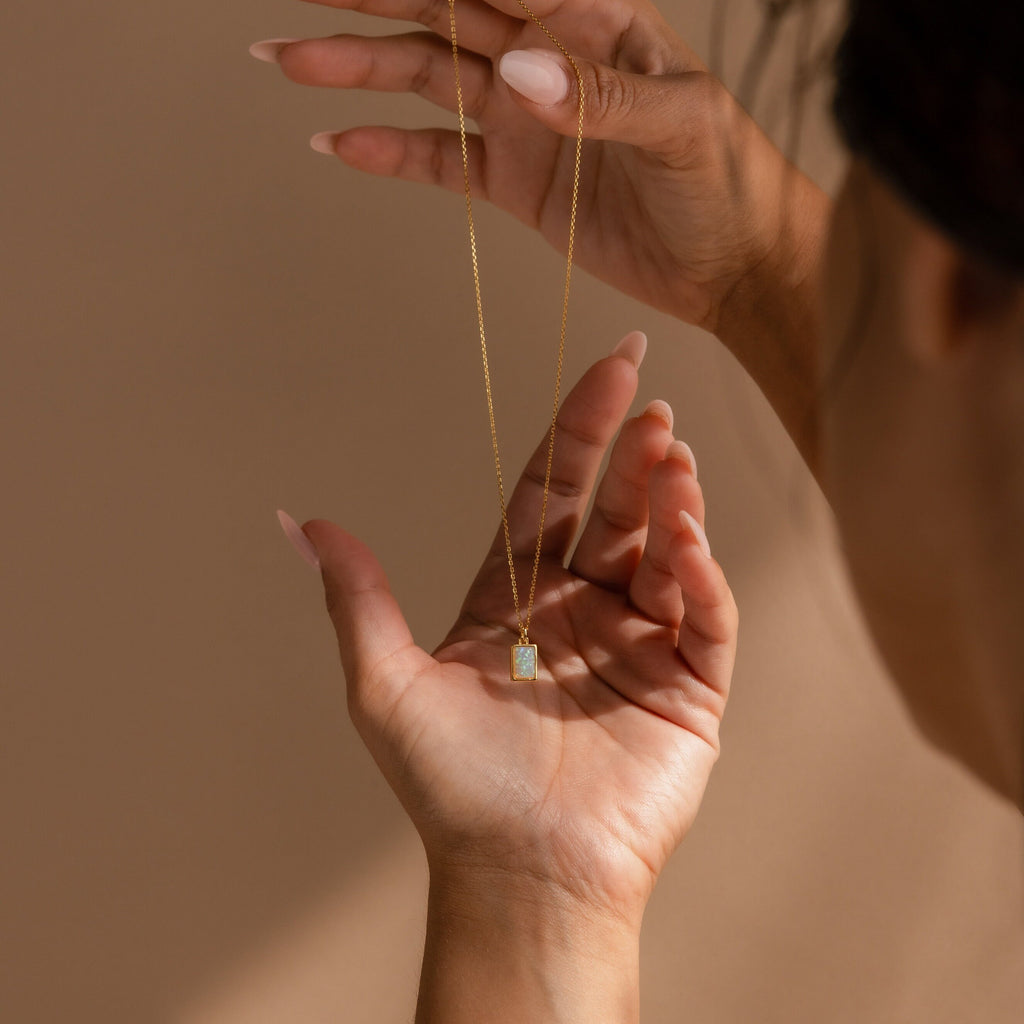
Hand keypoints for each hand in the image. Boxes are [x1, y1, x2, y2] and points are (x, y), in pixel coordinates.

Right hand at [251, 0, 822, 335]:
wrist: (731, 266)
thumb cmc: (729, 183)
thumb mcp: (684, 125)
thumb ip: (602, 96)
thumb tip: (519, 72)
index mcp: (595, 18)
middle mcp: (549, 58)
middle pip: (446, 13)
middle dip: (372, 0)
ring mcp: (525, 121)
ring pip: (429, 80)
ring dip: (360, 70)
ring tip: (291, 61)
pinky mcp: (514, 180)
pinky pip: (441, 161)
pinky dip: (391, 153)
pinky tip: (341, 142)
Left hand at [292, 331, 736, 922]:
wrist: (522, 878)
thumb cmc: (452, 788)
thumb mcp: (386, 686)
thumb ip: (357, 600)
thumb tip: (301, 522)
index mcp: (516, 599)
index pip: (552, 494)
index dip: (578, 430)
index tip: (611, 370)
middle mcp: (579, 611)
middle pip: (613, 512)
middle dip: (634, 454)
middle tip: (652, 403)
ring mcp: (638, 646)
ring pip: (667, 554)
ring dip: (673, 503)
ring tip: (674, 458)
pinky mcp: (688, 689)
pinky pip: (706, 618)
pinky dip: (704, 576)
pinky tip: (691, 541)